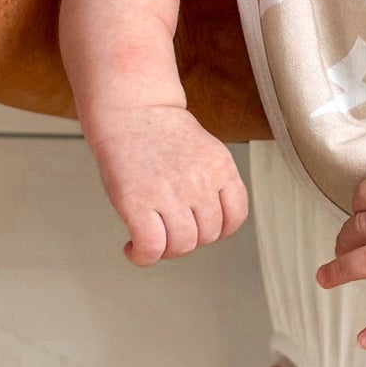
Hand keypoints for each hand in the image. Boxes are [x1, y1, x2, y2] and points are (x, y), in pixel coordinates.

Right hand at [88, 103, 247, 264]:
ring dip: (166, 250)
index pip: (235, 217)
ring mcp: (169, 193)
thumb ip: (214, 183)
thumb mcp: (206, 151)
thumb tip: (210, 221)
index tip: (201, 228)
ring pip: (181, 246)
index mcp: (221, 168)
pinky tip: (133, 248)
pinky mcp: (137, 201)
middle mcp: (199, 182)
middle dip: (189, 239)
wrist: (130, 110)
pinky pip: (151, 247)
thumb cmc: (162, 132)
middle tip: (169, 230)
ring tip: (152, 238)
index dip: (219, 230)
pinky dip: (142, 256)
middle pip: (207, 236)